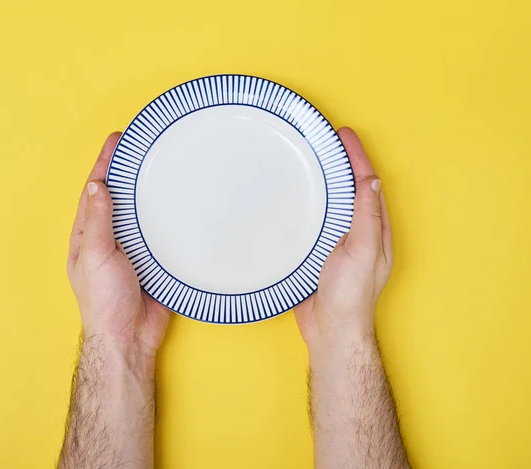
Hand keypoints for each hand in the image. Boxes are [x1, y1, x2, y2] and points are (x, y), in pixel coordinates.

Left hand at [67, 133, 169, 369]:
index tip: (117, 139)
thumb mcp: (96, 256)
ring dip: (148, 191)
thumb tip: (98, 186)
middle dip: (127, 170)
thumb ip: (99, 222)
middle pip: (119, 196)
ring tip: (161, 166)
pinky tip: (178, 204)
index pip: (95, 190)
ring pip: (140, 213)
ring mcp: (132, 249)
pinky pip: (161, 232)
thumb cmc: (104, 301)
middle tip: (142, 145)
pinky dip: (167, 217)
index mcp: (89, 235)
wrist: (129, 337)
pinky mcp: (154, 260)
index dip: (104, 163)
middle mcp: (110, 238)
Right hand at [295, 127, 392, 350]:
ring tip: (313, 158)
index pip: (367, 184)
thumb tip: (372, 182)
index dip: (358, 157)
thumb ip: (367, 218)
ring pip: (334, 203)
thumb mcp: (363, 252)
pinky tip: (298, 197)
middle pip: (352, 188)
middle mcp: (359, 233)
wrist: (330, 330)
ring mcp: (339, 242)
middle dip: (343, 162)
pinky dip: (310, 202)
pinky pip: (317, 219)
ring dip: (326, 180)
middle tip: (327, 139)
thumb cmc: (350, 296)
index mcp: (375, 230)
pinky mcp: (320, 252)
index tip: (344, 134)